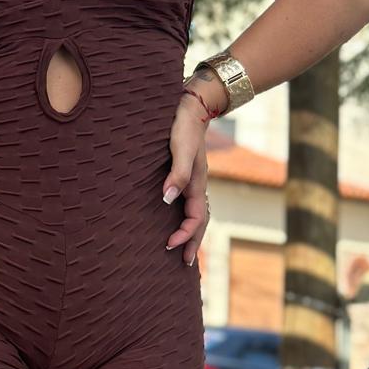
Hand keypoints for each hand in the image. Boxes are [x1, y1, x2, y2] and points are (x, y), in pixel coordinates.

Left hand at [163, 92, 210, 266]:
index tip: (169, 245)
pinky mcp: (188, 174)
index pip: (196, 218)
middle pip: (201, 221)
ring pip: (198, 213)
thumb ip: (177, 174)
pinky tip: (179, 219)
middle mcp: (198, 185)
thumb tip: (167, 200)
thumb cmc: (183, 126)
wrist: (192, 106)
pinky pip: (191, 203)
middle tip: (185, 263)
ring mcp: (195, 180)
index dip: (184, 234)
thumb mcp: (180, 149)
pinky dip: (188, 217)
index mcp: (198, 183)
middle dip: (193, 242)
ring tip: (185, 249)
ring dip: (192, 233)